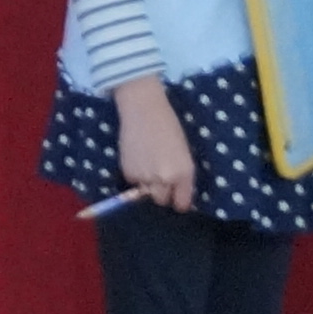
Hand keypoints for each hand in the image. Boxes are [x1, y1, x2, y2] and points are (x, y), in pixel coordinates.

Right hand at [113, 77, 197, 215]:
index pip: (182, 203)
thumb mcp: (183, 152)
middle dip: (162, 194)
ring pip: (146, 194)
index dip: (179, 200)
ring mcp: (145, 178)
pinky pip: (133, 183)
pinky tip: (138, 159)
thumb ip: (181, 174)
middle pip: (162, 201)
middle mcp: (165, 179)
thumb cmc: (169, 126)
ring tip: (149, 166)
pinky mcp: (128, 173)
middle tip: (161, 179)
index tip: (177, 197)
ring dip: (147, 186)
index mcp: (184, 172)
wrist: (144, 110)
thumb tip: (176, 191)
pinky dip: (135, 176)